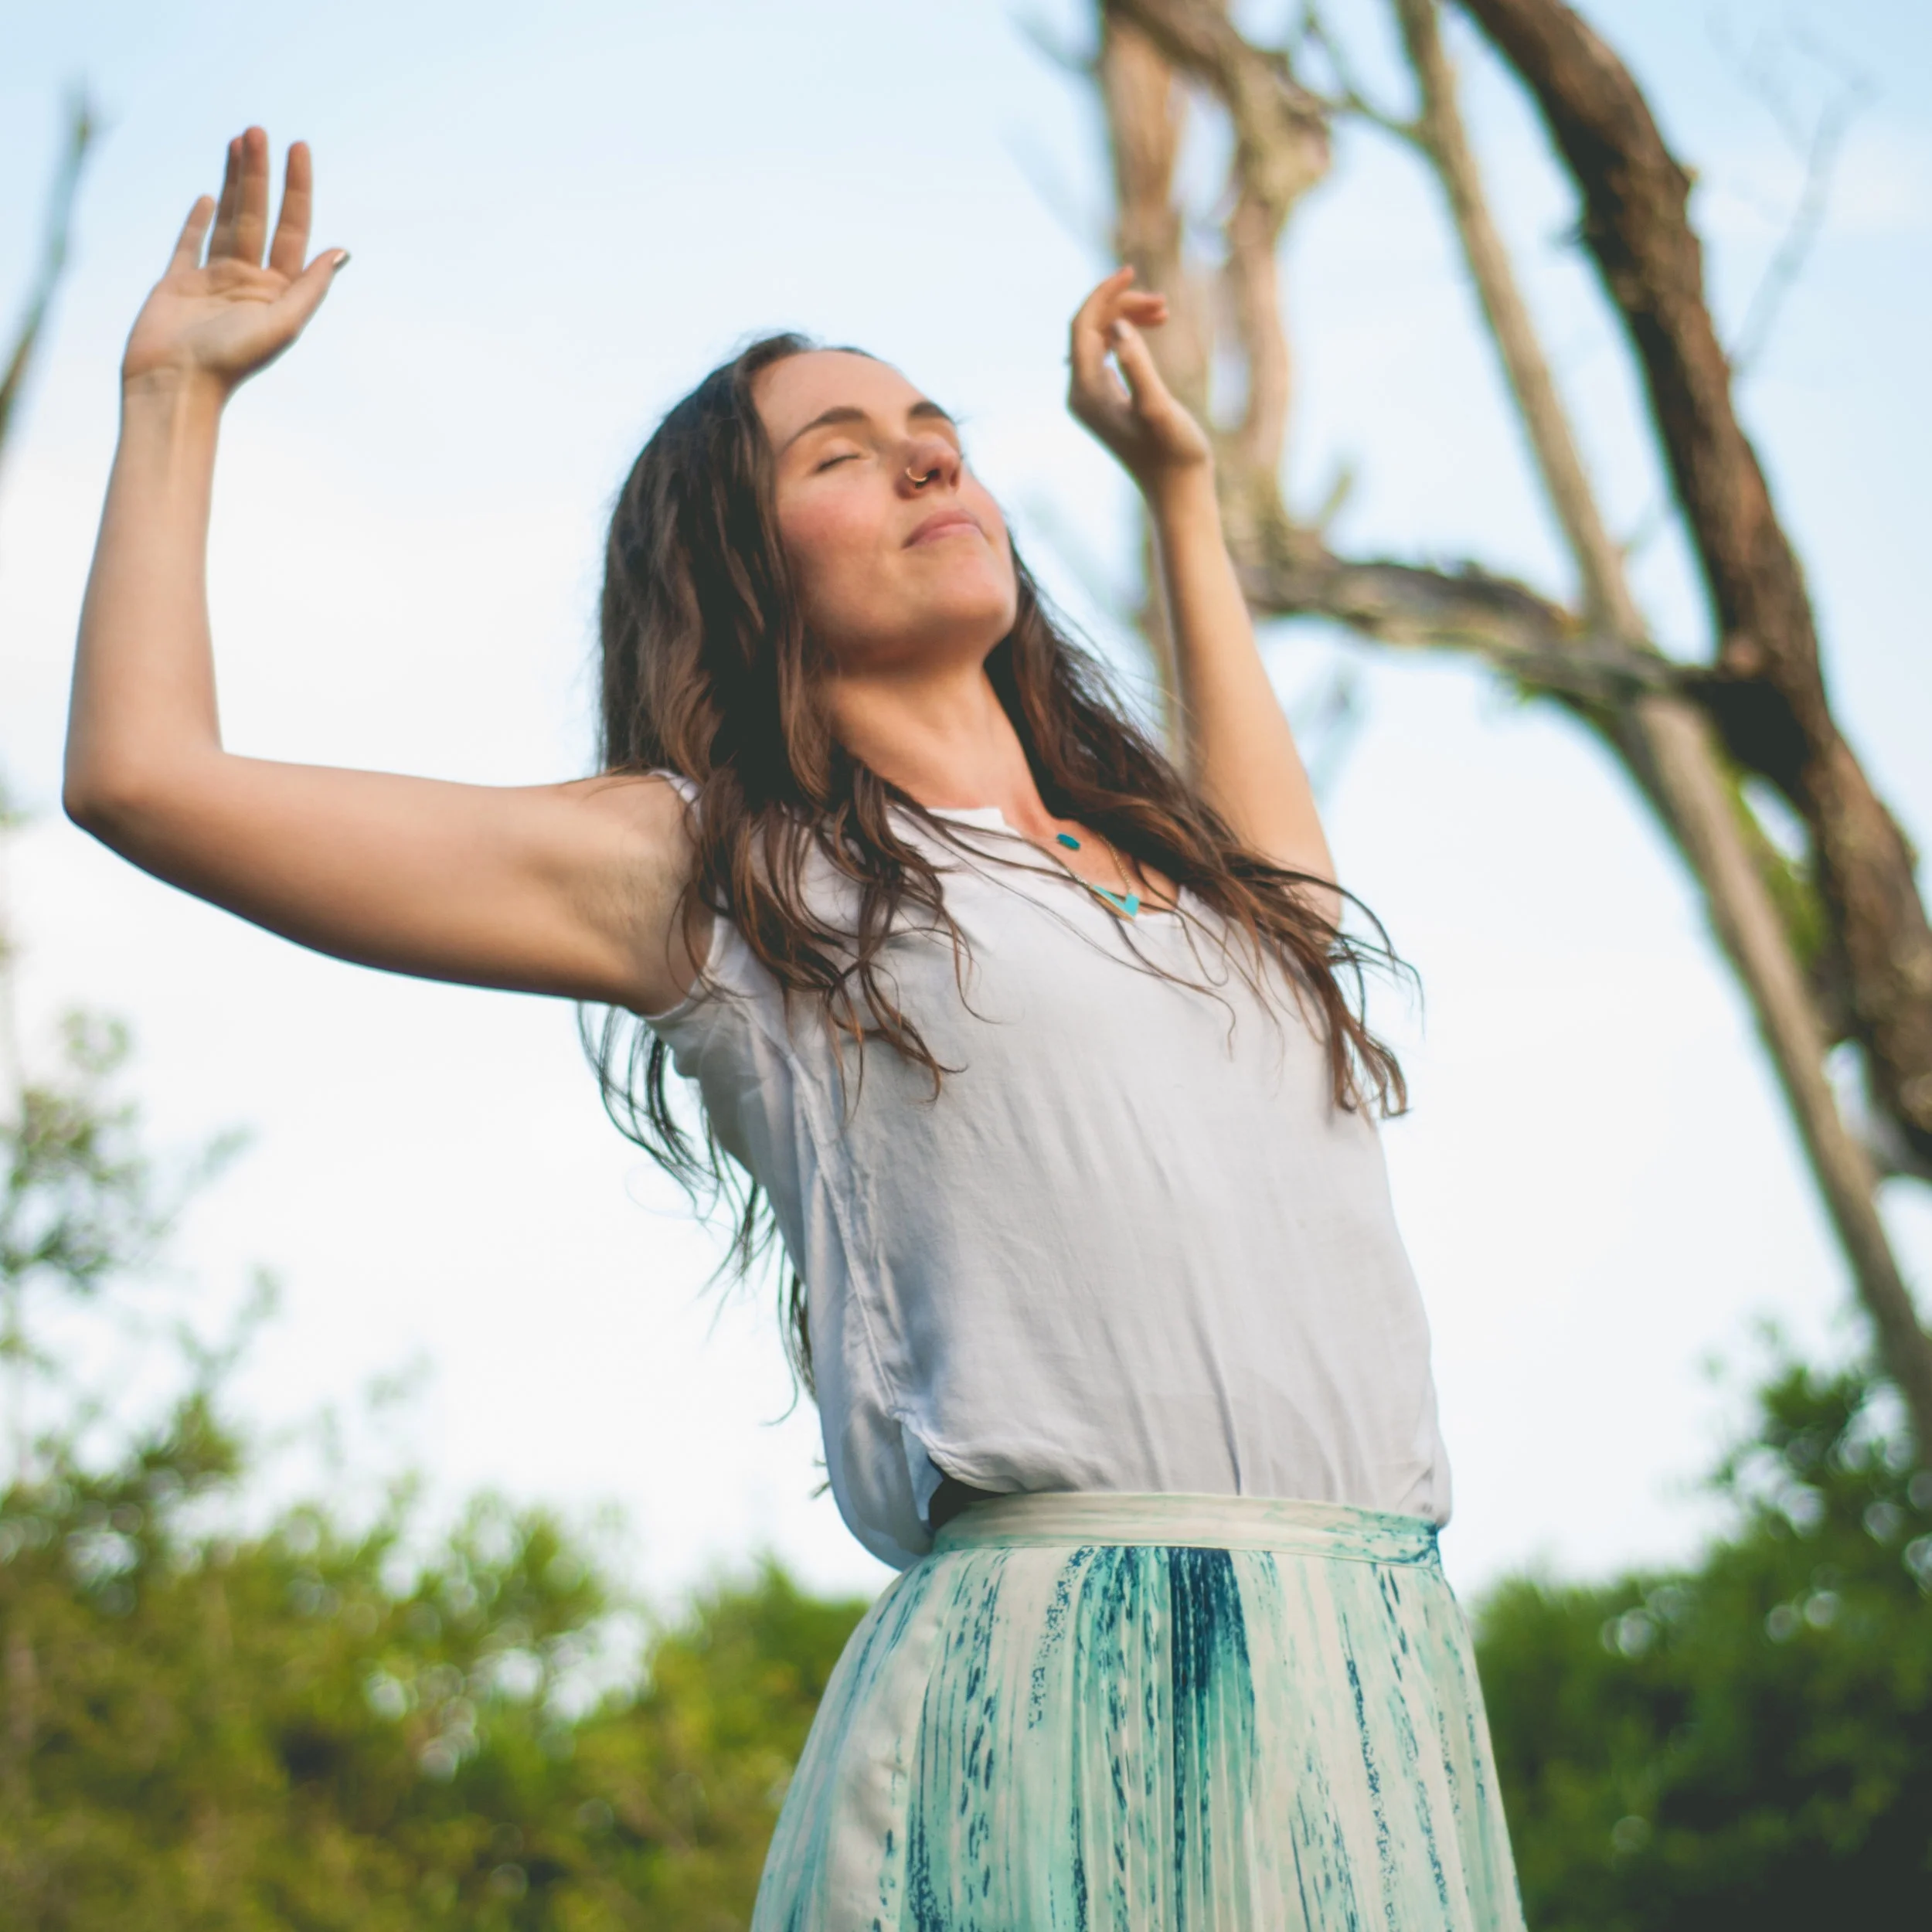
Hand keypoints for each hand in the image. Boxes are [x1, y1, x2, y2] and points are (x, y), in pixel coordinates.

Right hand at [122, 128, 343, 398]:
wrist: (174, 384)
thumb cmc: (231, 361)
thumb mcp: (284, 324)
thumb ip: (311, 287)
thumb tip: (342, 251)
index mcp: (279, 292)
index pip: (294, 229)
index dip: (298, 189)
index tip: (298, 149)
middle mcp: (250, 283)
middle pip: (258, 216)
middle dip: (260, 174)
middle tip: (258, 130)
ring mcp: (213, 280)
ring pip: (228, 220)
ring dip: (234, 182)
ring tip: (238, 142)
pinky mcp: (178, 283)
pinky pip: (191, 244)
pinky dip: (199, 220)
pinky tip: (209, 196)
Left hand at [1066, 267, 1211, 491]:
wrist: (1178, 492)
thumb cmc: (1173, 453)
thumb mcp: (1158, 407)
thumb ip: (1138, 367)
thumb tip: (1118, 328)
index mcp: (1085, 391)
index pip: (1081, 326)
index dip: (1103, 295)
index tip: (1131, 271)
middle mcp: (1081, 394)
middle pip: (1089, 329)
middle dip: (1121, 306)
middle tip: (1163, 304)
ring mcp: (1092, 399)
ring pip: (1100, 340)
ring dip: (1127, 319)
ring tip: (1164, 312)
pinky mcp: (1107, 403)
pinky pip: (1107, 355)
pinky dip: (1128, 336)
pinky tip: (1152, 330)